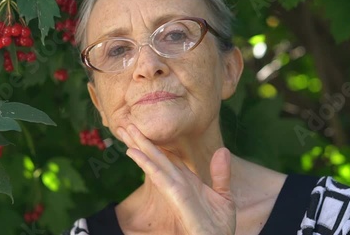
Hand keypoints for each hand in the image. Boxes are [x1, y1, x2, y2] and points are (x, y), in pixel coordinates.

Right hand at [117, 125, 235, 234]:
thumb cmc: (218, 226)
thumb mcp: (224, 195)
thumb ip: (221, 174)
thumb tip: (223, 150)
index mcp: (188, 180)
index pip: (168, 158)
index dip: (156, 144)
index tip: (143, 131)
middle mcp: (178, 182)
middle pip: (157, 156)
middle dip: (142, 141)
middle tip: (126, 124)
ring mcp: (175, 188)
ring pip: (154, 162)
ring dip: (140, 146)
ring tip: (125, 130)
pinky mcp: (176, 196)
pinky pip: (159, 176)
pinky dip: (147, 163)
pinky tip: (135, 153)